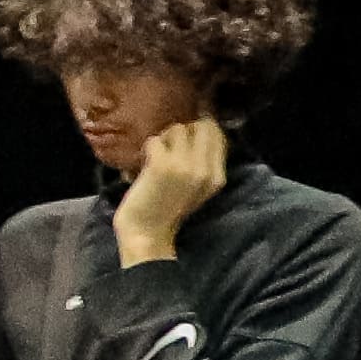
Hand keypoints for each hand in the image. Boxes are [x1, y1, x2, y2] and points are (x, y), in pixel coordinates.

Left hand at [112, 113, 231, 264]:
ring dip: (163, 139)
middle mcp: (205, 170)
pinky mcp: (162, 165)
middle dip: (184, 131)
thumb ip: (203, 162)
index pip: (218, 133)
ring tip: (155, 158)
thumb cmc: (167, 210)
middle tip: (169, 148)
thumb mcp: (197, 189)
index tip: (184, 139)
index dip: (200, 129)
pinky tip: (142, 166)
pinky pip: (155, 140)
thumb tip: (199, 127)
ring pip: (177, 129)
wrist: (147, 234)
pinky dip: (146, 149)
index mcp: (217, 177)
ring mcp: (185, 166)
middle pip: (202, 126)